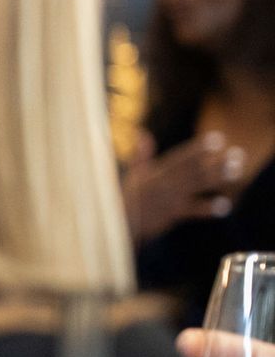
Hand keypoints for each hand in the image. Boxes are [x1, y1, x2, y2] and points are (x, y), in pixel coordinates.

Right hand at [122, 131, 249, 242]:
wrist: (119, 223)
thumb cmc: (127, 199)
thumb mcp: (133, 174)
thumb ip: (141, 154)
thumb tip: (143, 133)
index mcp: (156, 172)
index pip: (181, 156)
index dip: (200, 147)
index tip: (218, 138)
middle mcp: (164, 182)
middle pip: (194, 169)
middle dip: (216, 161)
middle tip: (237, 155)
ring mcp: (168, 198)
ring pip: (197, 185)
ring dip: (218, 178)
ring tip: (237, 172)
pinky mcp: (171, 214)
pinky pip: (192, 211)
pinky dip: (207, 208)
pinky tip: (224, 206)